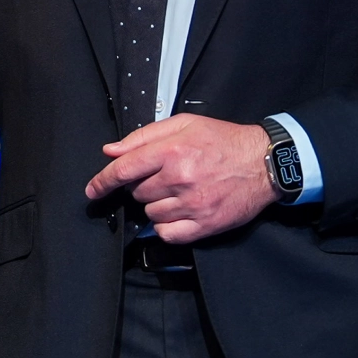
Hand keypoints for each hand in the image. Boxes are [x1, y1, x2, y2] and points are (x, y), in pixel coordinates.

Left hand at [83, 115, 274, 243]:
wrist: (265, 162)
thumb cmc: (223, 141)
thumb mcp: (184, 124)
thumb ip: (143, 136)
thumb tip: (111, 150)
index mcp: (172, 151)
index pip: (124, 169)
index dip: (102, 181)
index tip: (92, 190)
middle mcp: (180, 178)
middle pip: (137, 193)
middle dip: (142, 186)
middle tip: (163, 178)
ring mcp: (194, 204)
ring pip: (151, 214)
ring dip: (156, 205)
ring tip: (176, 192)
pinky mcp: (206, 224)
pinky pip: (169, 234)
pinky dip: (166, 226)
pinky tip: (177, 213)